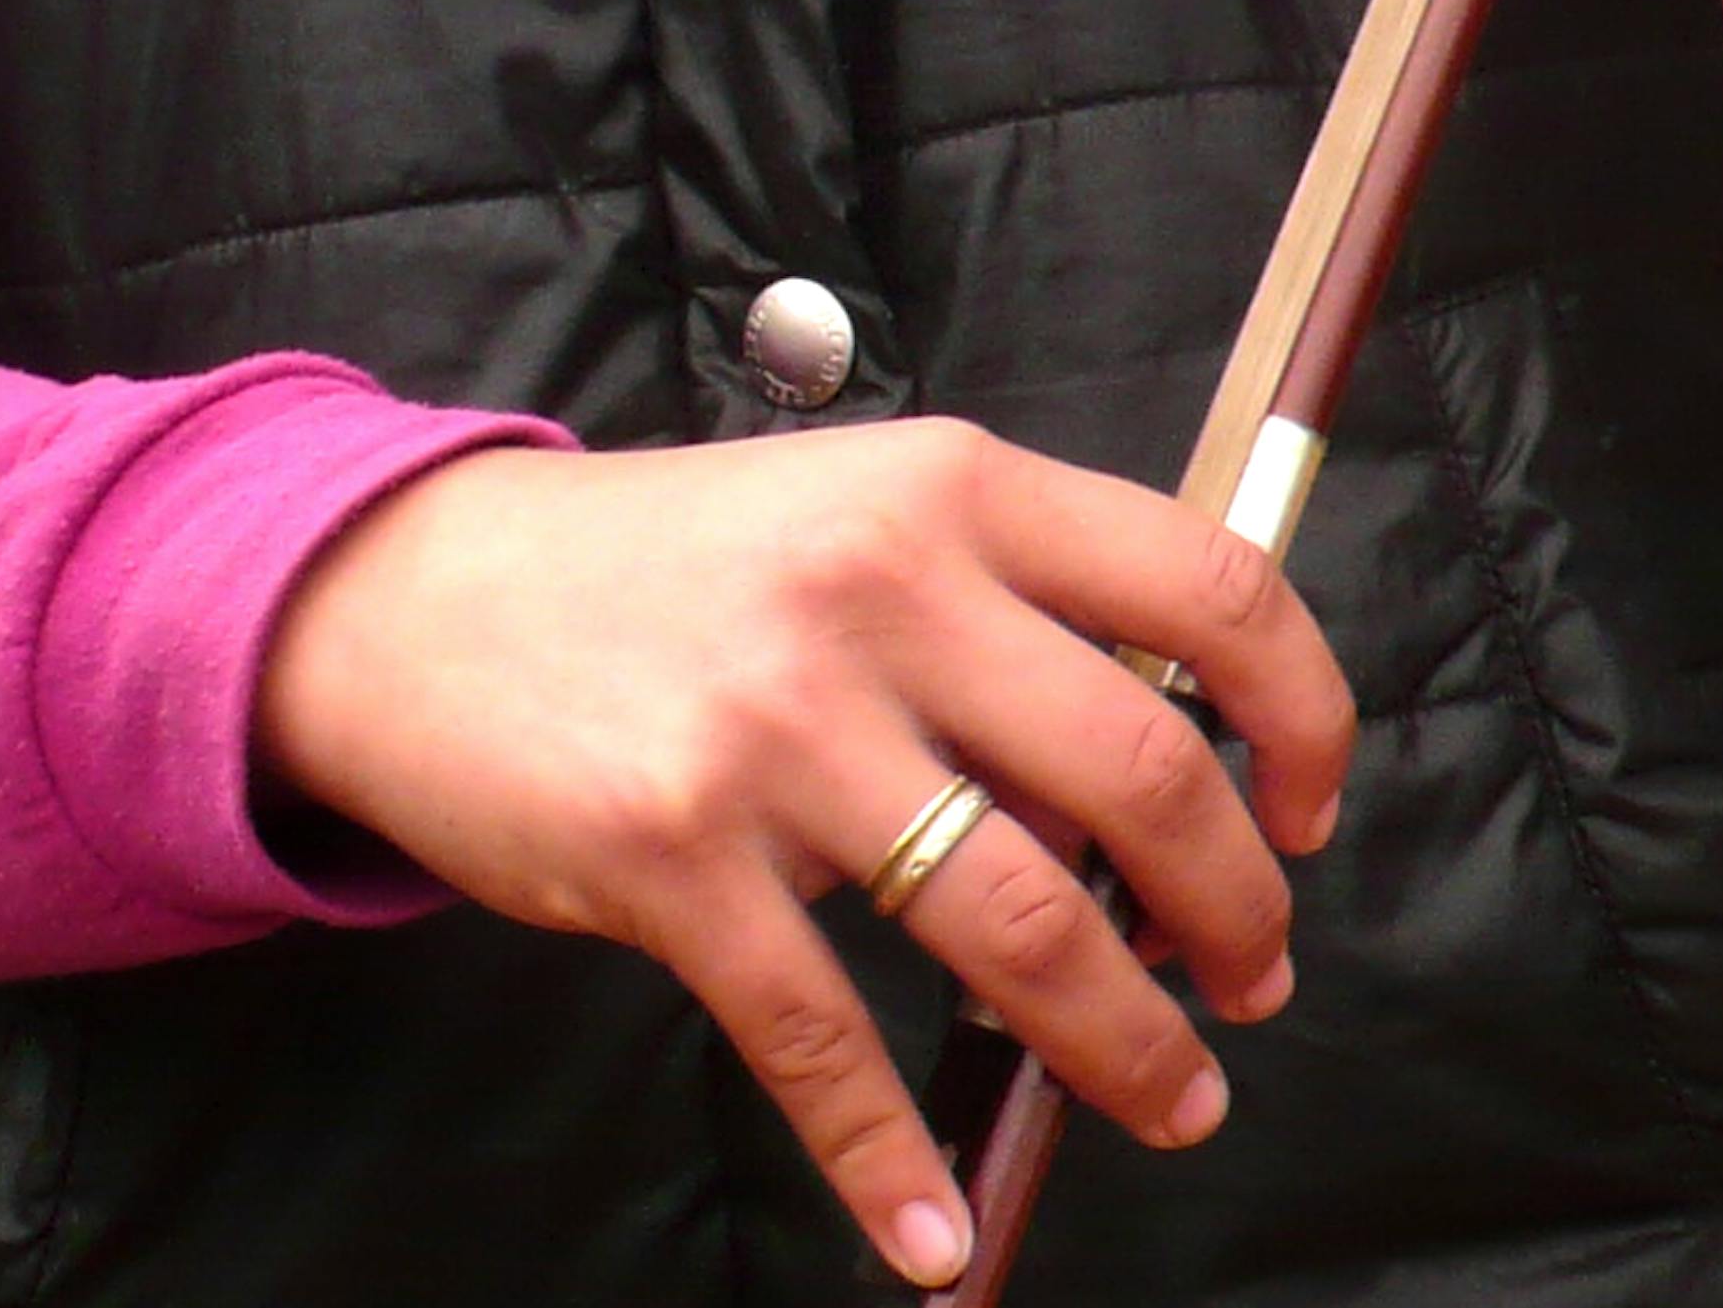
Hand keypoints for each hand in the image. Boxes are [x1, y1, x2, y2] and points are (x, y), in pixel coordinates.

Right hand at [250, 422, 1357, 1285]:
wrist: (414, 595)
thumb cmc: (666, 570)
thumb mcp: (856, 512)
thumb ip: (1007, 604)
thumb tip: (1174, 767)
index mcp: (948, 491)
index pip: (1205, 588)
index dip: (1300, 716)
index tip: (1307, 813)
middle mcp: (877, 596)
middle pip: (1141, 775)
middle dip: (1228, 911)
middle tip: (1247, 981)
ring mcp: (774, 732)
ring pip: (1017, 919)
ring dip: (1119, 1041)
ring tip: (1167, 1093)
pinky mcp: (672, 858)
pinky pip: (819, 1039)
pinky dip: (889, 1161)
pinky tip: (932, 1231)